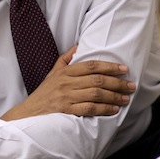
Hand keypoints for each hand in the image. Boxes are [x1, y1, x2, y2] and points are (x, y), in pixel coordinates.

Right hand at [2, 45, 134, 119]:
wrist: (28, 114)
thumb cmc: (44, 93)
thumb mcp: (53, 73)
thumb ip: (66, 58)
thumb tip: (80, 45)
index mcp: (65, 72)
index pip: (91, 65)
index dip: (109, 66)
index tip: (124, 69)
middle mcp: (66, 82)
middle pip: (97, 80)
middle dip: (117, 83)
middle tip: (131, 86)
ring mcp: (66, 97)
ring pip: (95, 94)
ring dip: (114, 96)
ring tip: (125, 99)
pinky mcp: (65, 110)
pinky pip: (89, 109)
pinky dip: (103, 109)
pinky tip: (113, 110)